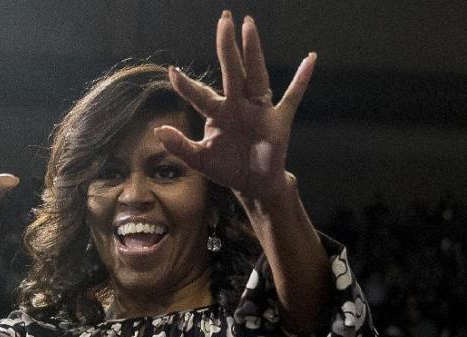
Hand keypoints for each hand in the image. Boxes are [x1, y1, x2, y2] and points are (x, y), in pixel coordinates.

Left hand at [154, 12, 314, 203]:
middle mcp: (238, 105)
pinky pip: (292, 96)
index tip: (172, 71)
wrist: (252, 184)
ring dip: (253, 51)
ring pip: (255, 75)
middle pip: (231, 71)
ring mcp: (259, 109)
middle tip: (223, 19)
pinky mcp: (278, 120)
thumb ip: (179, 146)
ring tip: (249, 26)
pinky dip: (301, 79)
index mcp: (218, 113)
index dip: (187, 85)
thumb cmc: (226, 167)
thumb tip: (158, 130)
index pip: (200, 95)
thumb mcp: (199, 159)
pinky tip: (309, 59)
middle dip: (226, 46)